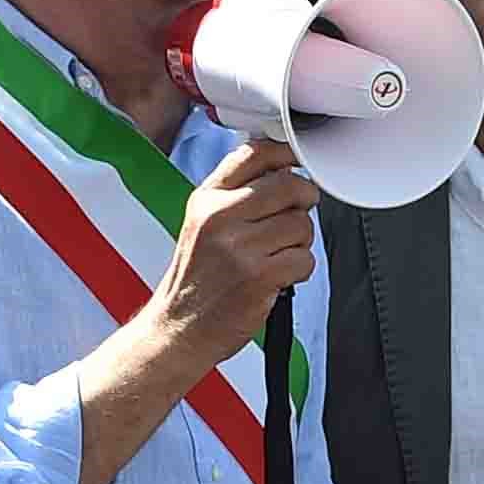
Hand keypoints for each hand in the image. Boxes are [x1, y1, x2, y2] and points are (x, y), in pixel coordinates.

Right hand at [151, 136, 319, 363]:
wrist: (180, 327)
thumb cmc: (196, 280)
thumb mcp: (202, 224)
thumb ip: (235, 195)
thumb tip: (282, 170)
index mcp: (207, 199)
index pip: (254, 155)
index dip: (286, 155)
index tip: (297, 163)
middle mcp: (220, 216)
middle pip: (289, 186)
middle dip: (303, 201)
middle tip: (296, 217)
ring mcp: (240, 246)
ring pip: (301, 224)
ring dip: (300, 242)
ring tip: (276, 256)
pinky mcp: (259, 275)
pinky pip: (304, 259)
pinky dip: (299, 269)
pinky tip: (278, 277)